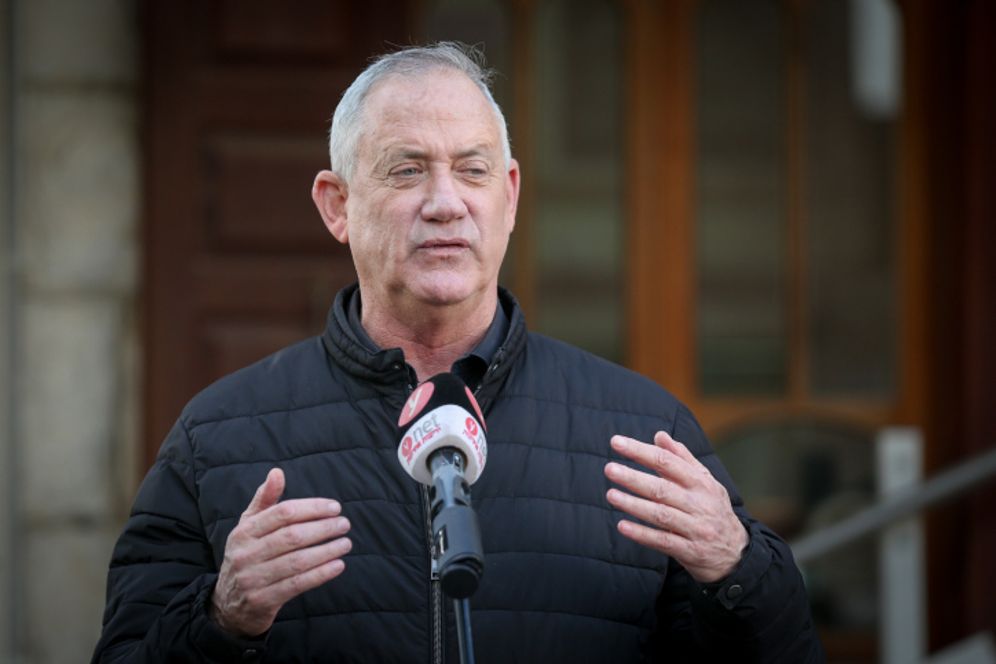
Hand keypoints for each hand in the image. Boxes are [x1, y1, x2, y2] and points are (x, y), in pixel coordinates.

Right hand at [210, 468, 351, 636]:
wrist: (228, 606)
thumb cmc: (247, 557)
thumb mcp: (249, 528)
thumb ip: (265, 500)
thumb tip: (277, 472)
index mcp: (244, 531)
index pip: (283, 513)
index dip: (312, 508)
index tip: (335, 507)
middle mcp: (246, 554)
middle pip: (292, 536)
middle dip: (322, 528)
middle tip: (344, 524)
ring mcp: (253, 579)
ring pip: (297, 561)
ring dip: (326, 551)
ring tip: (346, 543)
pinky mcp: (263, 601)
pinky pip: (297, 584)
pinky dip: (320, 574)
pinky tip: (338, 565)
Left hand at [604, 431, 747, 582]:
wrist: (737, 554)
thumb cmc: (714, 510)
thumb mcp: (706, 482)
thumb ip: (682, 459)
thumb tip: (659, 435)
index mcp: (702, 483)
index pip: (668, 462)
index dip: (641, 451)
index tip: (616, 442)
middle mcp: (700, 504)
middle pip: (663, 488)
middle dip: (634, 478)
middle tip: (610, 469)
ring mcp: (696, 529)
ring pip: (661, 515)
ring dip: (634, 505)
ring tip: (611, 495)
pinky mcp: (691, 551)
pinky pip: (663, 541)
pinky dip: (642, 534)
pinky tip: (622, 526)